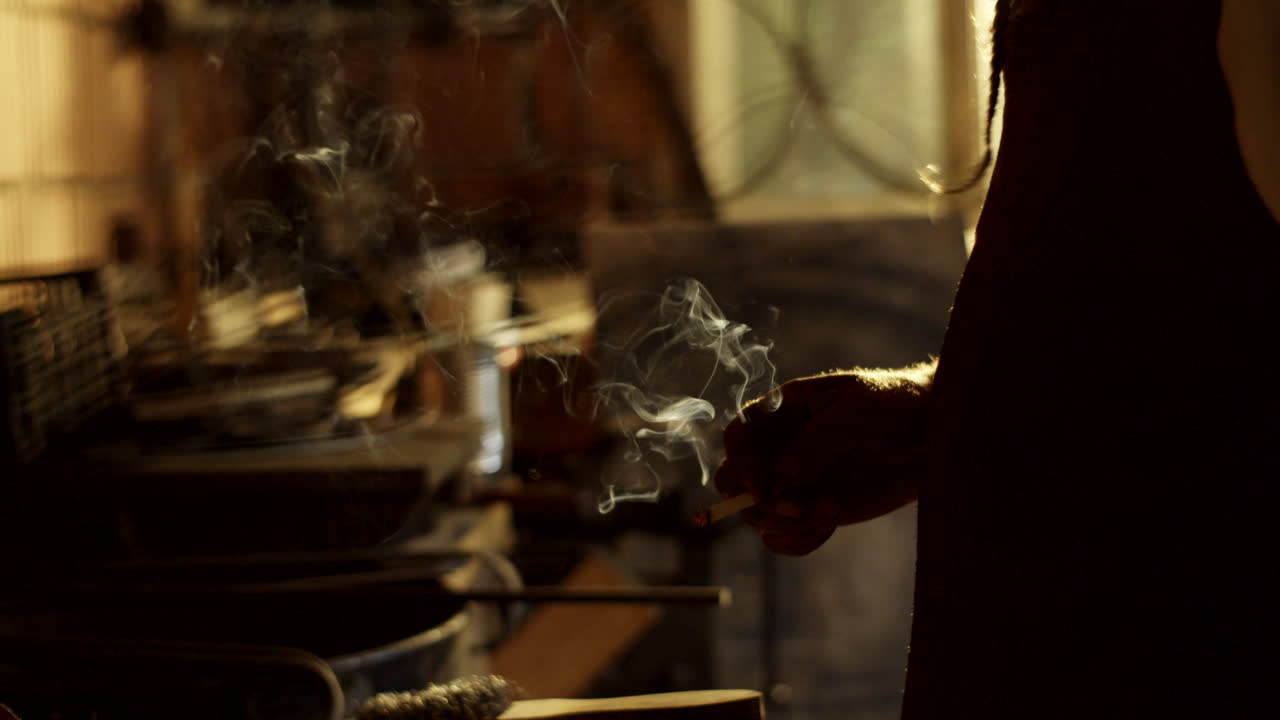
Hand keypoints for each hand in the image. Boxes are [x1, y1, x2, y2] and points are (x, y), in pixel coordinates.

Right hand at [714, 365, 931, 554]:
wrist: (938, 435)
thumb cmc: (900, 405)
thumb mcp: (864, 411)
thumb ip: (821, 438)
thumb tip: (781, 472)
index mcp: (785, 409)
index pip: (738, 435)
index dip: (741, 462)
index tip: (764, 487)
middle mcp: (781, 446)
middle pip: (734, 478)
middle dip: (751, 499)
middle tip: (791, 507)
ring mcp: (796, 481)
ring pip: (758, 514)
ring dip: (785, 522)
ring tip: (828, 511)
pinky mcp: (815, 510)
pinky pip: (785, 536)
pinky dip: (798, 540)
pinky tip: (829, 524)